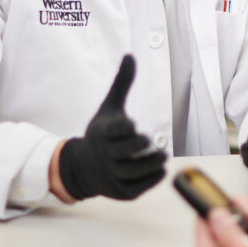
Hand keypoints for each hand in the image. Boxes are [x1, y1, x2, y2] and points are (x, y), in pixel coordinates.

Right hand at [57, 55, 166, 200]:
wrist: (84, 168)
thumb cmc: (103, 133)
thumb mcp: (110, 107)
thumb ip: (122, 84)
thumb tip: (130, 55)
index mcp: (101, 133)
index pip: (114, 131)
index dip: (124, 128)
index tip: (132, 124)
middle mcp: (104, 156)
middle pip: (125, 151)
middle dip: (139, 145)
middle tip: (150, 141)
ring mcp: (112, 175)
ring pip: (135, 171)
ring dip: (151, 163)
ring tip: (163, 156)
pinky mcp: (121, 191)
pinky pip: (139, 187)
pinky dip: (152, 178)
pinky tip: (160, 169)